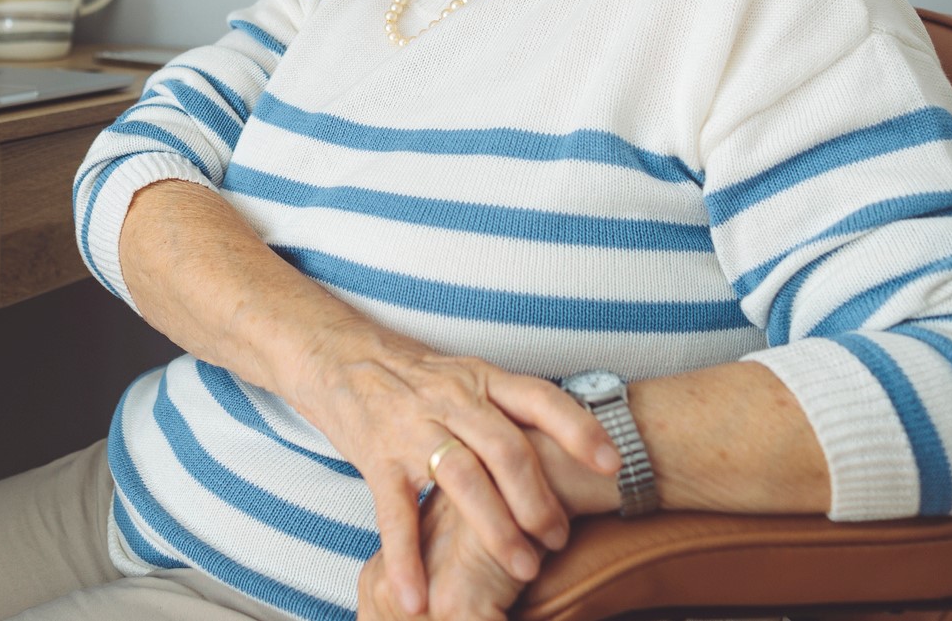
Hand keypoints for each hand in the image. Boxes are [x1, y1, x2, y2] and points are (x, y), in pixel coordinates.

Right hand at [283, 325, 618, 615]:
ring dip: (497, 529)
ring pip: (463, 478)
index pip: (539, 398)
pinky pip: (395, 512)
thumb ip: (511, 408)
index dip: (579, 429)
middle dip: (539, 501)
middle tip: (560, 539)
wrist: (337, 355)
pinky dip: (407, 557)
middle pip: (506, 449)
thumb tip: (577, 445)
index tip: (613, 464)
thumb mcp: (469, 377)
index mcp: (481, 379)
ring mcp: (411, 427)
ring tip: (524, 568)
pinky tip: (418, 596)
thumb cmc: (416, 376)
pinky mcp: (375, 456)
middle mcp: (451, 398)